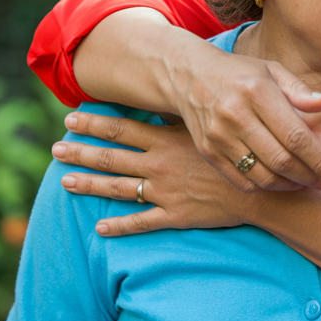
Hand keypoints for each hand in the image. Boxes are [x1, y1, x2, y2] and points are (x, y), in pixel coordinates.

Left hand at [54, 110, 278, 235]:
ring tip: (65, 182)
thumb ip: (191, 113)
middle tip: (56, 148)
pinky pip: (141, 223)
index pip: (122, 129)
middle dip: (81, 152)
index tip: (71, 118)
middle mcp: (160, 165)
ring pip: (117, 189)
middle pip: (111, 157)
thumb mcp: (215, 123)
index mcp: (168, 141)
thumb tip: (173, 92)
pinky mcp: (175, 216)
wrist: (264, 190)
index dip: (94, 124)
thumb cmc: (244, 150)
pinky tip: (99, 228)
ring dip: (89, 185)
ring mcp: (165, 192)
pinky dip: (119, 226)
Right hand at [163, 36, 320, 192]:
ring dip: (291, 186)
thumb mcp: (272, 70)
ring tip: (310, 184)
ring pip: (263, 175)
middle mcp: (236, 115)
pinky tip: (283, 182)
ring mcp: (219, 136)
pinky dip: (266, 187)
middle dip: (312, 177)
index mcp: (257, 92)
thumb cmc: (241, 73)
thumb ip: (299, 90)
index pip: (296, 136)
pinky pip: (242, 181)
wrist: (189, 76)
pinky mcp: (208, 151)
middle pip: (282, 160)